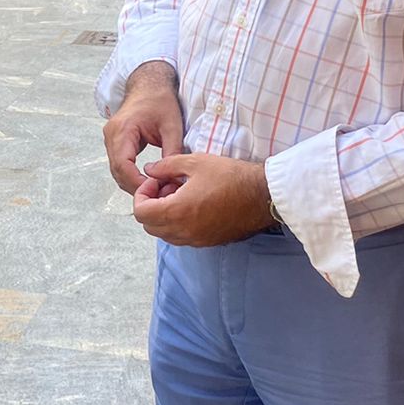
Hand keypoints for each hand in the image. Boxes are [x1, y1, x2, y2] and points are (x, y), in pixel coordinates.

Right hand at [102, 61, 183, 193]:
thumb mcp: (172, 126)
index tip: (155, 191)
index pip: (123, 165)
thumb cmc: (160, 101)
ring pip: (117, 171)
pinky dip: (131, 175)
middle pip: (117, 171)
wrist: (149, 85)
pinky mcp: (115, 142)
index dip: (137, 182)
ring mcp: (110, 139)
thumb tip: (173, 178)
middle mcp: (111, 136)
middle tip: (157, 196)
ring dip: (133, 182)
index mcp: (123, 130)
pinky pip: (119, 165)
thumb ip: (172, 152)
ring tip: (155, 189)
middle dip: (136, 186)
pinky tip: (147, 180)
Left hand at [131, 153, 272, 246]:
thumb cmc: (230, 176)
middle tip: (166, 186)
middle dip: (151, 205)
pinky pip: (181, 237)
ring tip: (180, 194)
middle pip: (149, 226)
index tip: (156, 181)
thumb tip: (150, 170)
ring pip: (165, 234)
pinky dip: (178, 223)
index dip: (142, 194)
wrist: (262, 195)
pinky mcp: (207, 242)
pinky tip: (192, 204)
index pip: (141, 212)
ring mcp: (196, 240)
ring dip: (164, 216)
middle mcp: (184, 231)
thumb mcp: (194, 162)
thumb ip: (166, 166)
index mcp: (177, 211)